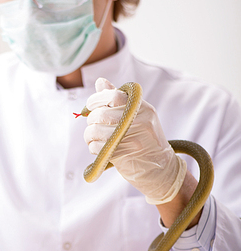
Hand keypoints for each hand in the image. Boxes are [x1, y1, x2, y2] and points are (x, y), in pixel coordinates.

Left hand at [83, 78, 186, 204]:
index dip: (96, 99)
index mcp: (142, 107)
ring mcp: (132, 137)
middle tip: (93, 125)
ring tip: (93, 137)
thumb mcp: (137, 115)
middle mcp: (139, 120)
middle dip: (91, 120)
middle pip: (101, 114)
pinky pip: (97, 146)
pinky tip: (100, 148)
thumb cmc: (144, 138)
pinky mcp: (124, 153)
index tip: (91, 105)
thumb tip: (100, 82)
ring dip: (89, 135)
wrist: (161, 169)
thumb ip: (117, 98)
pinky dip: (93, 147)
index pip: (113, 95)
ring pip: (95, 130)